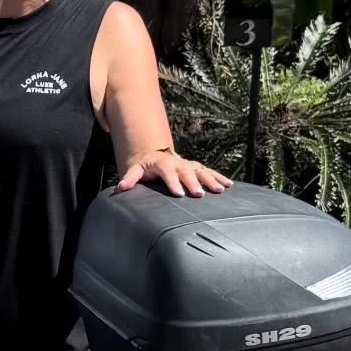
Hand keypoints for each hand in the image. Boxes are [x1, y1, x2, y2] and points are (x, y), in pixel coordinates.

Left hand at [116, 149, 231, 198]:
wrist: (155, 155)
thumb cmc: (145, 166)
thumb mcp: (135, 169)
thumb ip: (129, 178)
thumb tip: (121, 188)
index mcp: (164, 164)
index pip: (168, 173)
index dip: (173, 183)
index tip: (178, 194)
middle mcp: (179, 163)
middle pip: (187, 173)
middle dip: (193, 183)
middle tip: (199, 194)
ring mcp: (189, 165)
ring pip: (202, 171)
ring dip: (211, 180)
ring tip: (220, 190)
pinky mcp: (197, 167)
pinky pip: (210, 172)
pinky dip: (220, 177)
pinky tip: (229, 185)